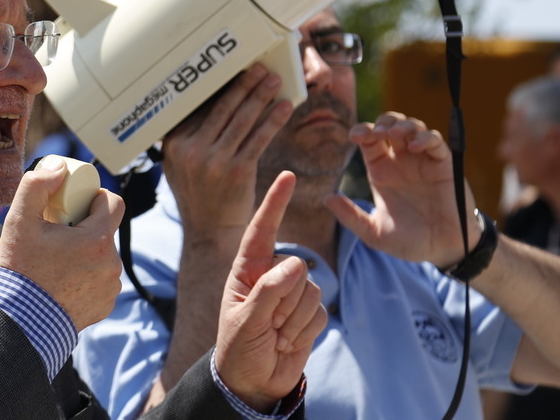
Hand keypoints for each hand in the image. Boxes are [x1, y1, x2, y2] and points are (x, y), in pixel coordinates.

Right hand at [0, 158, 125, 329]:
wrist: (18, 324)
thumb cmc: (19, 270)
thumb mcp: (19, 220)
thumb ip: (37, 185)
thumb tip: (58, 167)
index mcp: (97, 240)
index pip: (113, 203)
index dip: (94, 198)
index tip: (75, 205)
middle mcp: (111, 265)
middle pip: (104, 231)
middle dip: (84, 227)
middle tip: (56, 235)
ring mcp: (110, 288)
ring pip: (102, 256)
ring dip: (85, 253)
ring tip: (56, 262)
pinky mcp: (104, 306)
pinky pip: (100, 280)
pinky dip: (85, 276)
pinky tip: (61, 282)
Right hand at [162, 65, 292, 241]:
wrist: (210, 231)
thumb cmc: (199, 194)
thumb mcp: (179, 165)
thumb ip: (187, 137)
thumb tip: (206, 103)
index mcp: (175, 144)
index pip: (201, 108)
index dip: (221, 87)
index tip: (235, 70)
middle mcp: (192, 150)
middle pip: (223, 109)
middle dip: (244, 85)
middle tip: (259, 68)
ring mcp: (214, 161)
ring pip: (242, 120)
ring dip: (261, 97)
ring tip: (274, 81)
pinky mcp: (238, 172)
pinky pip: (258, 139)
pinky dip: (273, 121)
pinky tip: (284, 107)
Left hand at [215, 171, 324, 411]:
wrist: (253, 383)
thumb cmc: (239, 349)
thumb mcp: (245, 321)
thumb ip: (268, 293)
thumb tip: (297, 266)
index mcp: (246, 270)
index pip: (262, 230)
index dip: (275, 202)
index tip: (286, 175)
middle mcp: (271, 276)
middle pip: (297, 268)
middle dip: (284, 300)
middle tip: (266, 326)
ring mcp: (291, 294)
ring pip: (312, 290)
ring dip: (294, 319)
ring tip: (275, 335)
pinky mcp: (309, 313)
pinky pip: (320, 312)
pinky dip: (305, 330)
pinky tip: (288, 341)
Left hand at [324, 113, 477, 266]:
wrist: (444, 251)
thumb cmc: (409, 241)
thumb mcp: (374, 233)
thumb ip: (351, 217)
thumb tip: (327, 198)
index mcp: (381, 170)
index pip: (368, 140)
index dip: (361, 131)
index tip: (354, 137)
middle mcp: (400, 161)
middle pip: (389, 126)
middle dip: (381, 123)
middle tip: (376, 133)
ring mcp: (423, 161)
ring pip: (413, 127)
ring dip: (403, 125)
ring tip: (393, 135)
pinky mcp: (444, 165)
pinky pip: (436, 142)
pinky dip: (426, 138)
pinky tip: (415, 147)